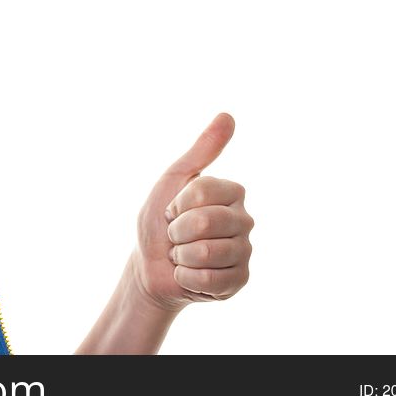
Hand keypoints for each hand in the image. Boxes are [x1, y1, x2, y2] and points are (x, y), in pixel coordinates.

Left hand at [133, 112, 253, 310]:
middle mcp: (245, 220)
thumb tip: (228, 115)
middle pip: (205, 222)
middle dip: (176, 231)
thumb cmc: (160, 220)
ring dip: (181, 256)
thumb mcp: (174, 180)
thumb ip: (201, 151)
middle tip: (175, 235)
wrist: (150, 265)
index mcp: (232, 192)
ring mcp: (245, 251)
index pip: (203, 191)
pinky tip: (190, 274)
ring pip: (207, 252)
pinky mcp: (240, 280)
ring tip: (183, 254)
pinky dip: (187, 278)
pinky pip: (210, 279)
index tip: (173, 209)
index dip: (177, 203)